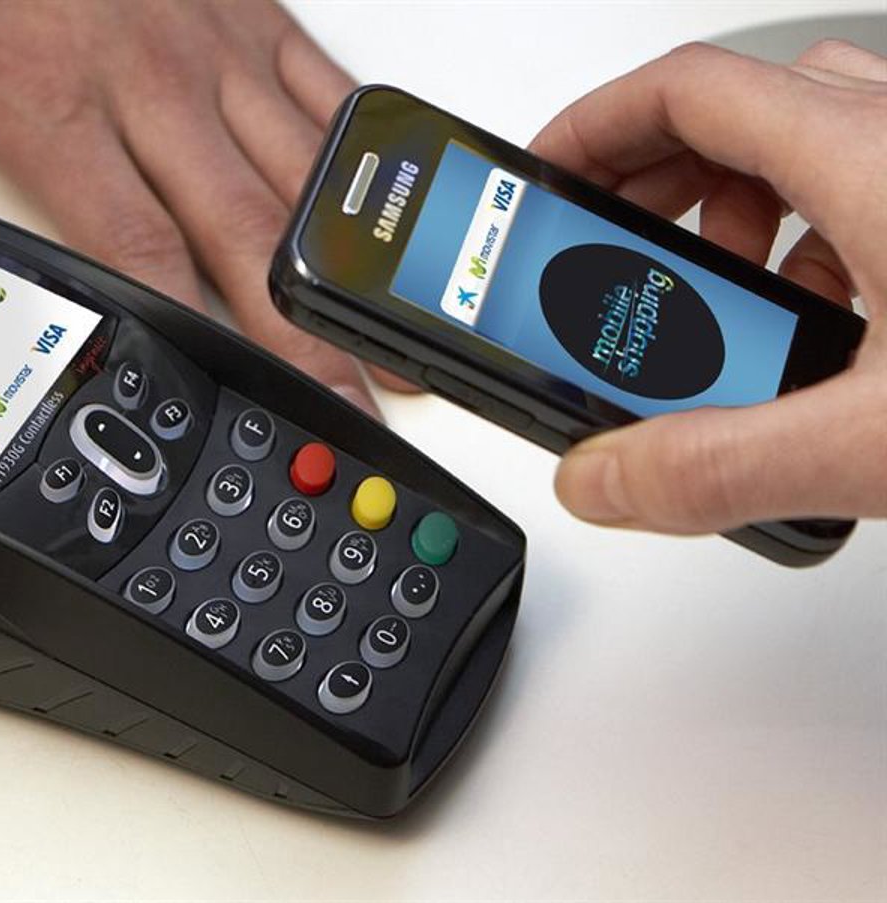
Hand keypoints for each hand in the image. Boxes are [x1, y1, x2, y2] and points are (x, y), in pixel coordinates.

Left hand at [0, 0, 413, 413]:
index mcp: (54, 98)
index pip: (133, 243)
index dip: (189, 326)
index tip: (231, 389)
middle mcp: (151, 80)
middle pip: (239, 233)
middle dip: (298, 331)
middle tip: (343, 399)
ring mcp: (216, 51)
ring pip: (298, 179)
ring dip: (345, 268)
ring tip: (385, 338)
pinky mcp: (256, 19)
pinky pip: (325, 98)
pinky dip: (361, 165)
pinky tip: (386, 223)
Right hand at [529, 40, 886, 532]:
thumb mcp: (879, 442)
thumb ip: (722, 467)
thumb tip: (604, 478)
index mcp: (871, 156)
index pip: (684, 90)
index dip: (591, 127)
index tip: (541, 184)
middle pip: (734, 114)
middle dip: (650, 187)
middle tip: (612, 256)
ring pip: (803, 146)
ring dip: (732, 215)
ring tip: (711, 301)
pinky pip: (862, 187)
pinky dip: (806, 240)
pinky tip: (816, 328)